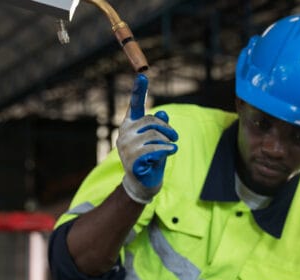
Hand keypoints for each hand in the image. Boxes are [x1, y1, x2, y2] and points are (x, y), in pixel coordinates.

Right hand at [116, 74, 178, 203]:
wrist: (143, 183)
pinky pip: (155, 148)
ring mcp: (126, 147)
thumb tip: (164, 113)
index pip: (135, 105)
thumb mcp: (158, 140)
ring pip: (154, 135)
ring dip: (168, 141)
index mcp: (129, 125)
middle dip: (167, 129)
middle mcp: (124, 133)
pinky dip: (167, 149)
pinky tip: (171, 151)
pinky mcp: (132, 159)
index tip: (142, 75)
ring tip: (171, 148)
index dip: (139, 90)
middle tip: (175, 138)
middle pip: (151, 121)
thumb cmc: (151, 159)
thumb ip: (160, 127)